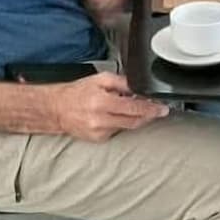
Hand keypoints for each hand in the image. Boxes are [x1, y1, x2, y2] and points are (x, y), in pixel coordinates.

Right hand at [50, 72, 168, 141]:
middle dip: (148, 115)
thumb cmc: (77, 93)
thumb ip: (122, 82)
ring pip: (127, 127)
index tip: (162, 109)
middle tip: (158, 110)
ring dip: (136, 118)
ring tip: (135, 108)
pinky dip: (122, 123)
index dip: (151, 109)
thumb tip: (140, 87)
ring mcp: (98, 132)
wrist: (57, 109)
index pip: (133, 108)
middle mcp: (100, 119)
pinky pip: (117, 131)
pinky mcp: (97, 139)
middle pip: (134, 121)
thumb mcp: (101, 79)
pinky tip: (117, 115)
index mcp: (101, 102)